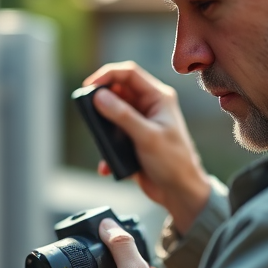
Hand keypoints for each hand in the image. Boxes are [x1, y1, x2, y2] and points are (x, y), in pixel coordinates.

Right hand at [84, 62, 210, 233]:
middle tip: (87, 112)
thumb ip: (123, 115)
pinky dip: (106, 148)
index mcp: (158, 98)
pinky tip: (107, 164)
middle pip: (117, 92)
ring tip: (100, 141)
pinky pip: (112, 136)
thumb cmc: (174, 163)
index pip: (129, 74)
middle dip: (101, 102)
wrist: (180, 193)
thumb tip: (99, 97)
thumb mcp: (147, 137)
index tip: (88, 87)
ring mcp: (140, 123)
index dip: (107, 75)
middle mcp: (149, 107)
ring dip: (102, 127)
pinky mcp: (133, 140)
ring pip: (112, 114)